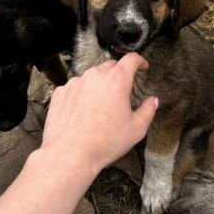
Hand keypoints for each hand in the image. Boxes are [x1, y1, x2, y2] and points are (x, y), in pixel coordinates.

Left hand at [39, 53, 157, 174]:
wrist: (70, 154)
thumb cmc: (104, 143)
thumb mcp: (136, 129)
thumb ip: (148, 111)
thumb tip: (152, 102)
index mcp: (117, 80)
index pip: (131, 59)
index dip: (139, 61)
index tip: (141, 66)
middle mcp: (95, 76)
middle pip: (110, 66)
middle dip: (119, 74)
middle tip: (122, 91)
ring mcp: (76, 83)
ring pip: (91, 77)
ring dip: (99, 85)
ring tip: (101, 107)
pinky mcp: (61, 93)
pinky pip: (75, 88)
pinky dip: (82, 94)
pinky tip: (84, 112)